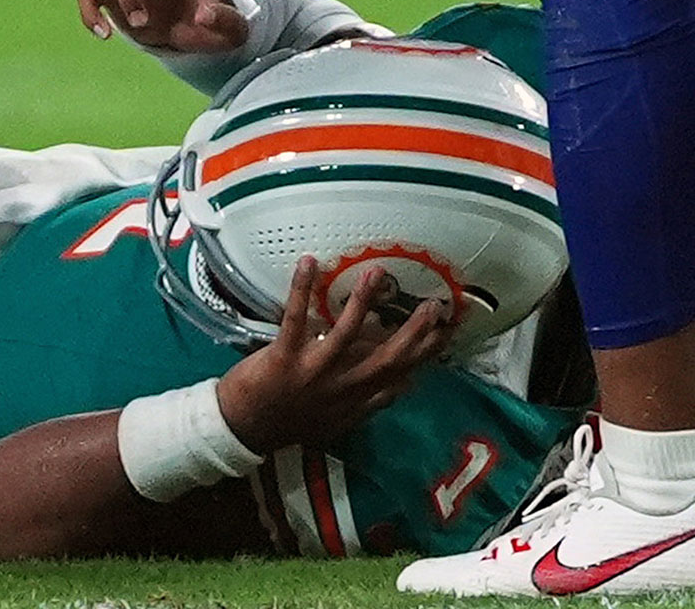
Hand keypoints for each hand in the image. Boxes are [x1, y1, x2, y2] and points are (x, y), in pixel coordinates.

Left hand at [216, 256, 451, 453]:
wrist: (245, 431)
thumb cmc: (291, 420)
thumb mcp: (338, 420)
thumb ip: (370, 403)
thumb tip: (405, 387)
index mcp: (356, 398)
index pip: (401, 374)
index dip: (428, 352)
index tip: (450, 330)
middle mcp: (341, 386)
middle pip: (387, 357)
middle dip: (414, 330)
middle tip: (434, 303)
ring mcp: (314, 371)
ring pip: (346, 333)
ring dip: (364, 301)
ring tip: (377, 272)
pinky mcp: (284, 357)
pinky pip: (295, 318)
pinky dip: (301, 289)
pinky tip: (309, 262)